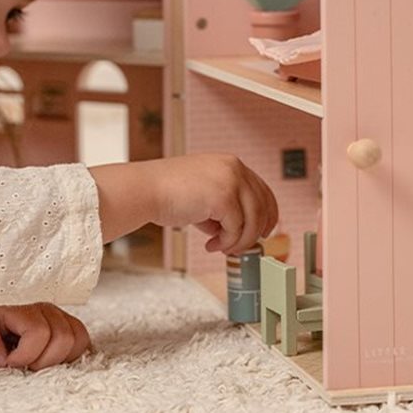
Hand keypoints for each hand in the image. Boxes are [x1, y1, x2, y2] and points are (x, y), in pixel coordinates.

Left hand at [0, 303, 91, 370]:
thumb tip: (2, 361)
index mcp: (22, 304)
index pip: (39, 333)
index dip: (25, 356)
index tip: (7, 361)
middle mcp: (45, 306)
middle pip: (64, 338)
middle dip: (44, 361)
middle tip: (23, 364)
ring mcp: (58, 312)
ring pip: (78, 338)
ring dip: (58, 358)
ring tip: (36, 360)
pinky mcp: (65, 319)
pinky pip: (81, 338)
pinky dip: (70, 353)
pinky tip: (49, 356)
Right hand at [149, 153, 278, 253]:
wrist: (145, 190)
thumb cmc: (167, 192)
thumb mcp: (203, 194)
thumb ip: (223, 208)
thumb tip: (239, 232)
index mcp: (230, 164)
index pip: (262, 190)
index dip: (268, 214)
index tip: (264, 232)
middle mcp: (234, 168)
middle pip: (263, 206)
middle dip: (255, 232)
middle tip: (241, 247)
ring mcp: (230, 181)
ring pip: (253, 220)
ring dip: (239, 240)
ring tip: (222, 248)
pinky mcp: (223, 197)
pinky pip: (236, 228)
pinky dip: (226, 242)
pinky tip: (211, 245)